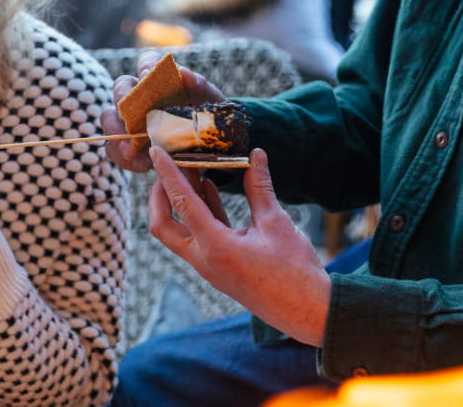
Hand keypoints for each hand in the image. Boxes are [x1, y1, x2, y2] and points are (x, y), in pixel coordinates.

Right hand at [101, 51, 226, 171]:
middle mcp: (140, 96)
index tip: (148, 75)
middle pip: (120, 88)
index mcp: (160, 80)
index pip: (147, 62)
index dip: (145, 66)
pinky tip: (143, 165)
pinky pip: (115, 149)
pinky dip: (125, 158)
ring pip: (110, 119)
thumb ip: (198, 86)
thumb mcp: (209, 102)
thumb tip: (184, 74)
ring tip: (131, 151)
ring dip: (117, 134)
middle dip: (122, 99)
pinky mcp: (127, 144)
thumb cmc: (206, 118)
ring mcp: (130, 121)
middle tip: (129, 116)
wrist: (208, 149)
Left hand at [147, 146, 330, 345]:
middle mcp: (204, 259)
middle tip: (167, 166)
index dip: (167, 174)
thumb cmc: (294, 270)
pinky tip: (209, 189)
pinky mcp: (218, 268)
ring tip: (190, 169)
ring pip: (179, 231)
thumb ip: (260, 188)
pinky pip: (199, 237)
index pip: (181, 203)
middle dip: (159, 195)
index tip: (156, 152)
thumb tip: (256, 155)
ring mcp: (209, 266)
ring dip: (180, 202)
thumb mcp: (276, 223)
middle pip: (163, 225)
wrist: (306, 311)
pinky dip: (199, 213)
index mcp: (215, 247)